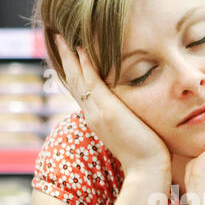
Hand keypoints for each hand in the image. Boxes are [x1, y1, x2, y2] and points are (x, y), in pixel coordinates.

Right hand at [53, 33, 170, 177]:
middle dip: (65, 58)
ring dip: (69, 56)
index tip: (69, 53)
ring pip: (77, 78)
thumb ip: (128, 118)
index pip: (82, 89)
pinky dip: (85, 64)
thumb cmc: (146, 153)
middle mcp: (92, 114)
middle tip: (56, 37)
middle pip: (73, 81)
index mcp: (98, 118)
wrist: (147, 169)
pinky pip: (91, 81)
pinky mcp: (106, 110)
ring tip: (61, 36)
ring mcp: (97, 112)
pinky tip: (80, 46)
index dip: (74, 70)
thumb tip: (134, 111)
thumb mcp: (132, 131)